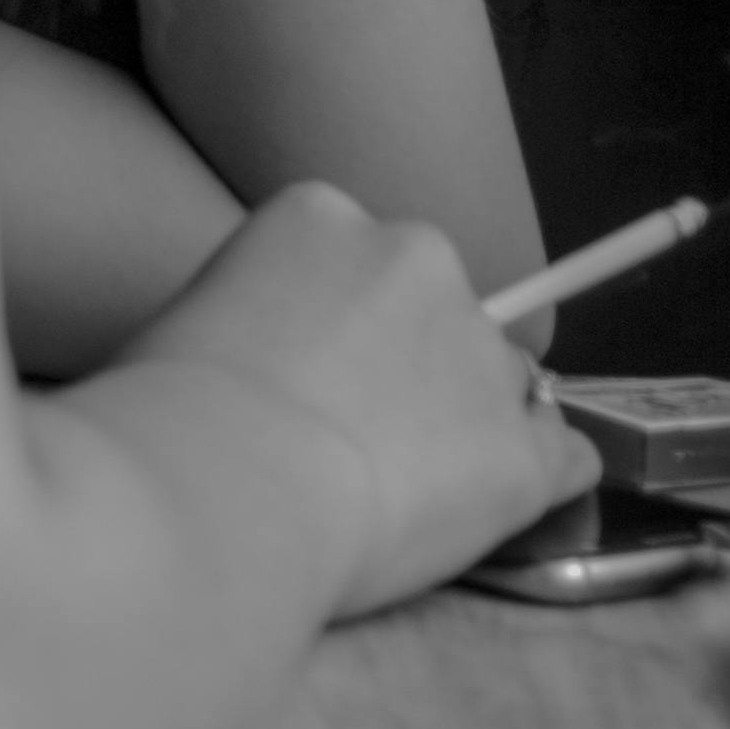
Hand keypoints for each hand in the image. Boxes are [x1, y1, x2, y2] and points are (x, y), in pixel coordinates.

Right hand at [126, 180, 594, 616]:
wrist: (220, 488)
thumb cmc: (167, 410)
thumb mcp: (193, 314)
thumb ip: (263, 312)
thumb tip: (275, 359)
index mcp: (324, 216)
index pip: (359, 261)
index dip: (334, 328)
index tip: (301, 378)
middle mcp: (417, 258)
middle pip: (440, 308)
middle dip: (412, 364)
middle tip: (345, 434)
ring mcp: (480, 354)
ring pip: (498, 383)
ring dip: (464, 424)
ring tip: (396, 492)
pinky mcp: (524, 450)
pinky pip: (562, 453)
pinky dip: (531, 480)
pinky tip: (475, 512)